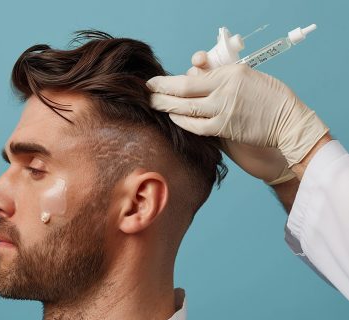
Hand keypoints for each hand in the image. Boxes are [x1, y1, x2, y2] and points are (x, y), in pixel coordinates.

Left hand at [147, 56, 328, 167]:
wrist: (288, 121)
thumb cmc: (268, 96)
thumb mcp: (246, 76)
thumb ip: (218, 76)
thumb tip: (193, 74)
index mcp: (229, 74)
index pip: (190, 76)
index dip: (169, 81)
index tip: (156, 82)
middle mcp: (223, 90)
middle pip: (183, 91)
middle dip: (161, 92)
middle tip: (147, 92)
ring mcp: (223, 111)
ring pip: (186, 109)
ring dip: (167, 107)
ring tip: (153, 105)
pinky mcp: (225, 129)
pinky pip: (197, 126)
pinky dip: (183, 122)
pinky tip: (174, 119)